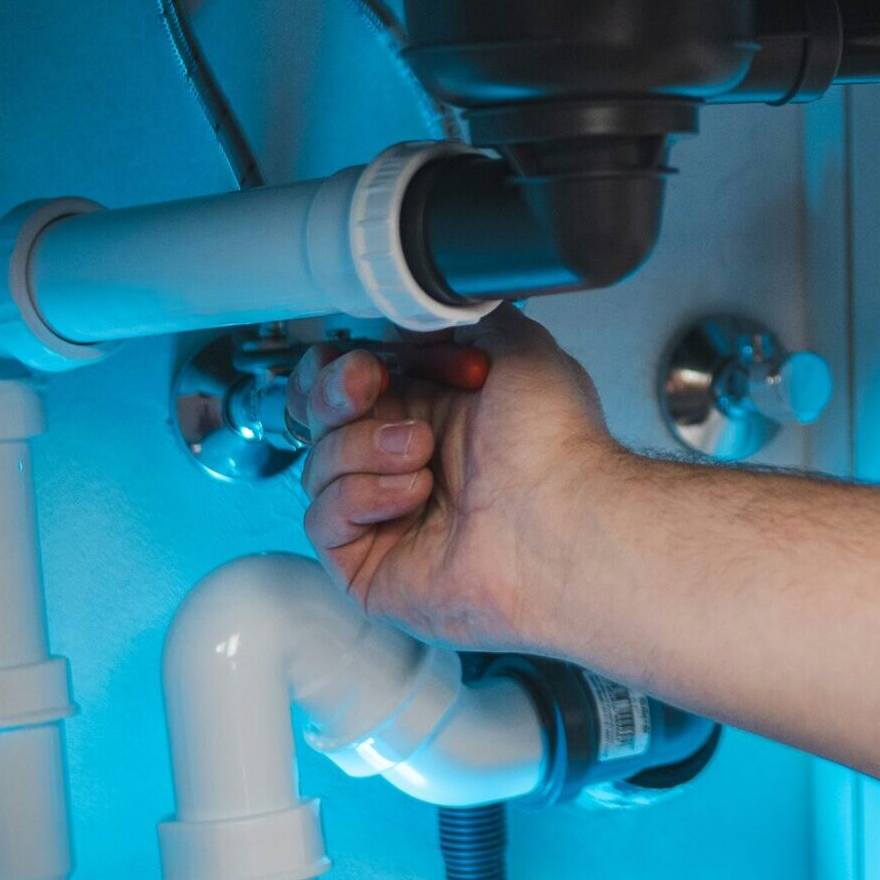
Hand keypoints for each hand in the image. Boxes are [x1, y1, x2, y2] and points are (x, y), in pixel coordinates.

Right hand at [284, 307, 616, 648]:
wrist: (563, 514)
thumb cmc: (553, 444)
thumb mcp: (517, 346)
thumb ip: (460, 317)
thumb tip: (411, 314)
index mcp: (431, 412)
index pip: (346, 387)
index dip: (335, 368)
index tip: (359, 358)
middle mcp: (403, 463)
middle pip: (318, 422)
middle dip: (334, 393)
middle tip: (367, 384)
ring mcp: (384, 516)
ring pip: (317, 467)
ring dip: (364, 447)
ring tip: (422, 452)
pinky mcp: (368, 566)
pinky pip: (322, 520)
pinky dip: (362, 497)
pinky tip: (413, 495)